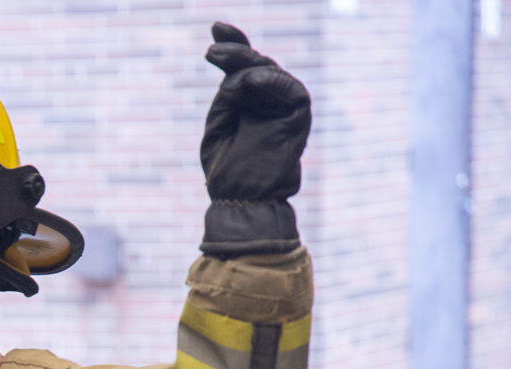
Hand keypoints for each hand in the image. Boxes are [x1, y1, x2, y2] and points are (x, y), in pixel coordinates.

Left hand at [199, 22, 311, 257]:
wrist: (241, 198)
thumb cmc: (226, 168)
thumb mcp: (220, 120)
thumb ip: (231, 91)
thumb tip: (245, 71)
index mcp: (250, 102)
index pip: (245, 66)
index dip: (234, 44)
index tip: (216, 27)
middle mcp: (270, 101)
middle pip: (256, 64)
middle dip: (235, 53)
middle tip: (211, 52)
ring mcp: (285, 107)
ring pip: (269, 72)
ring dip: (245, 70)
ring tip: (226, 83)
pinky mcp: (299, 116)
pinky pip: (290, 89)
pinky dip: (271, 81)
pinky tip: (252, 80)